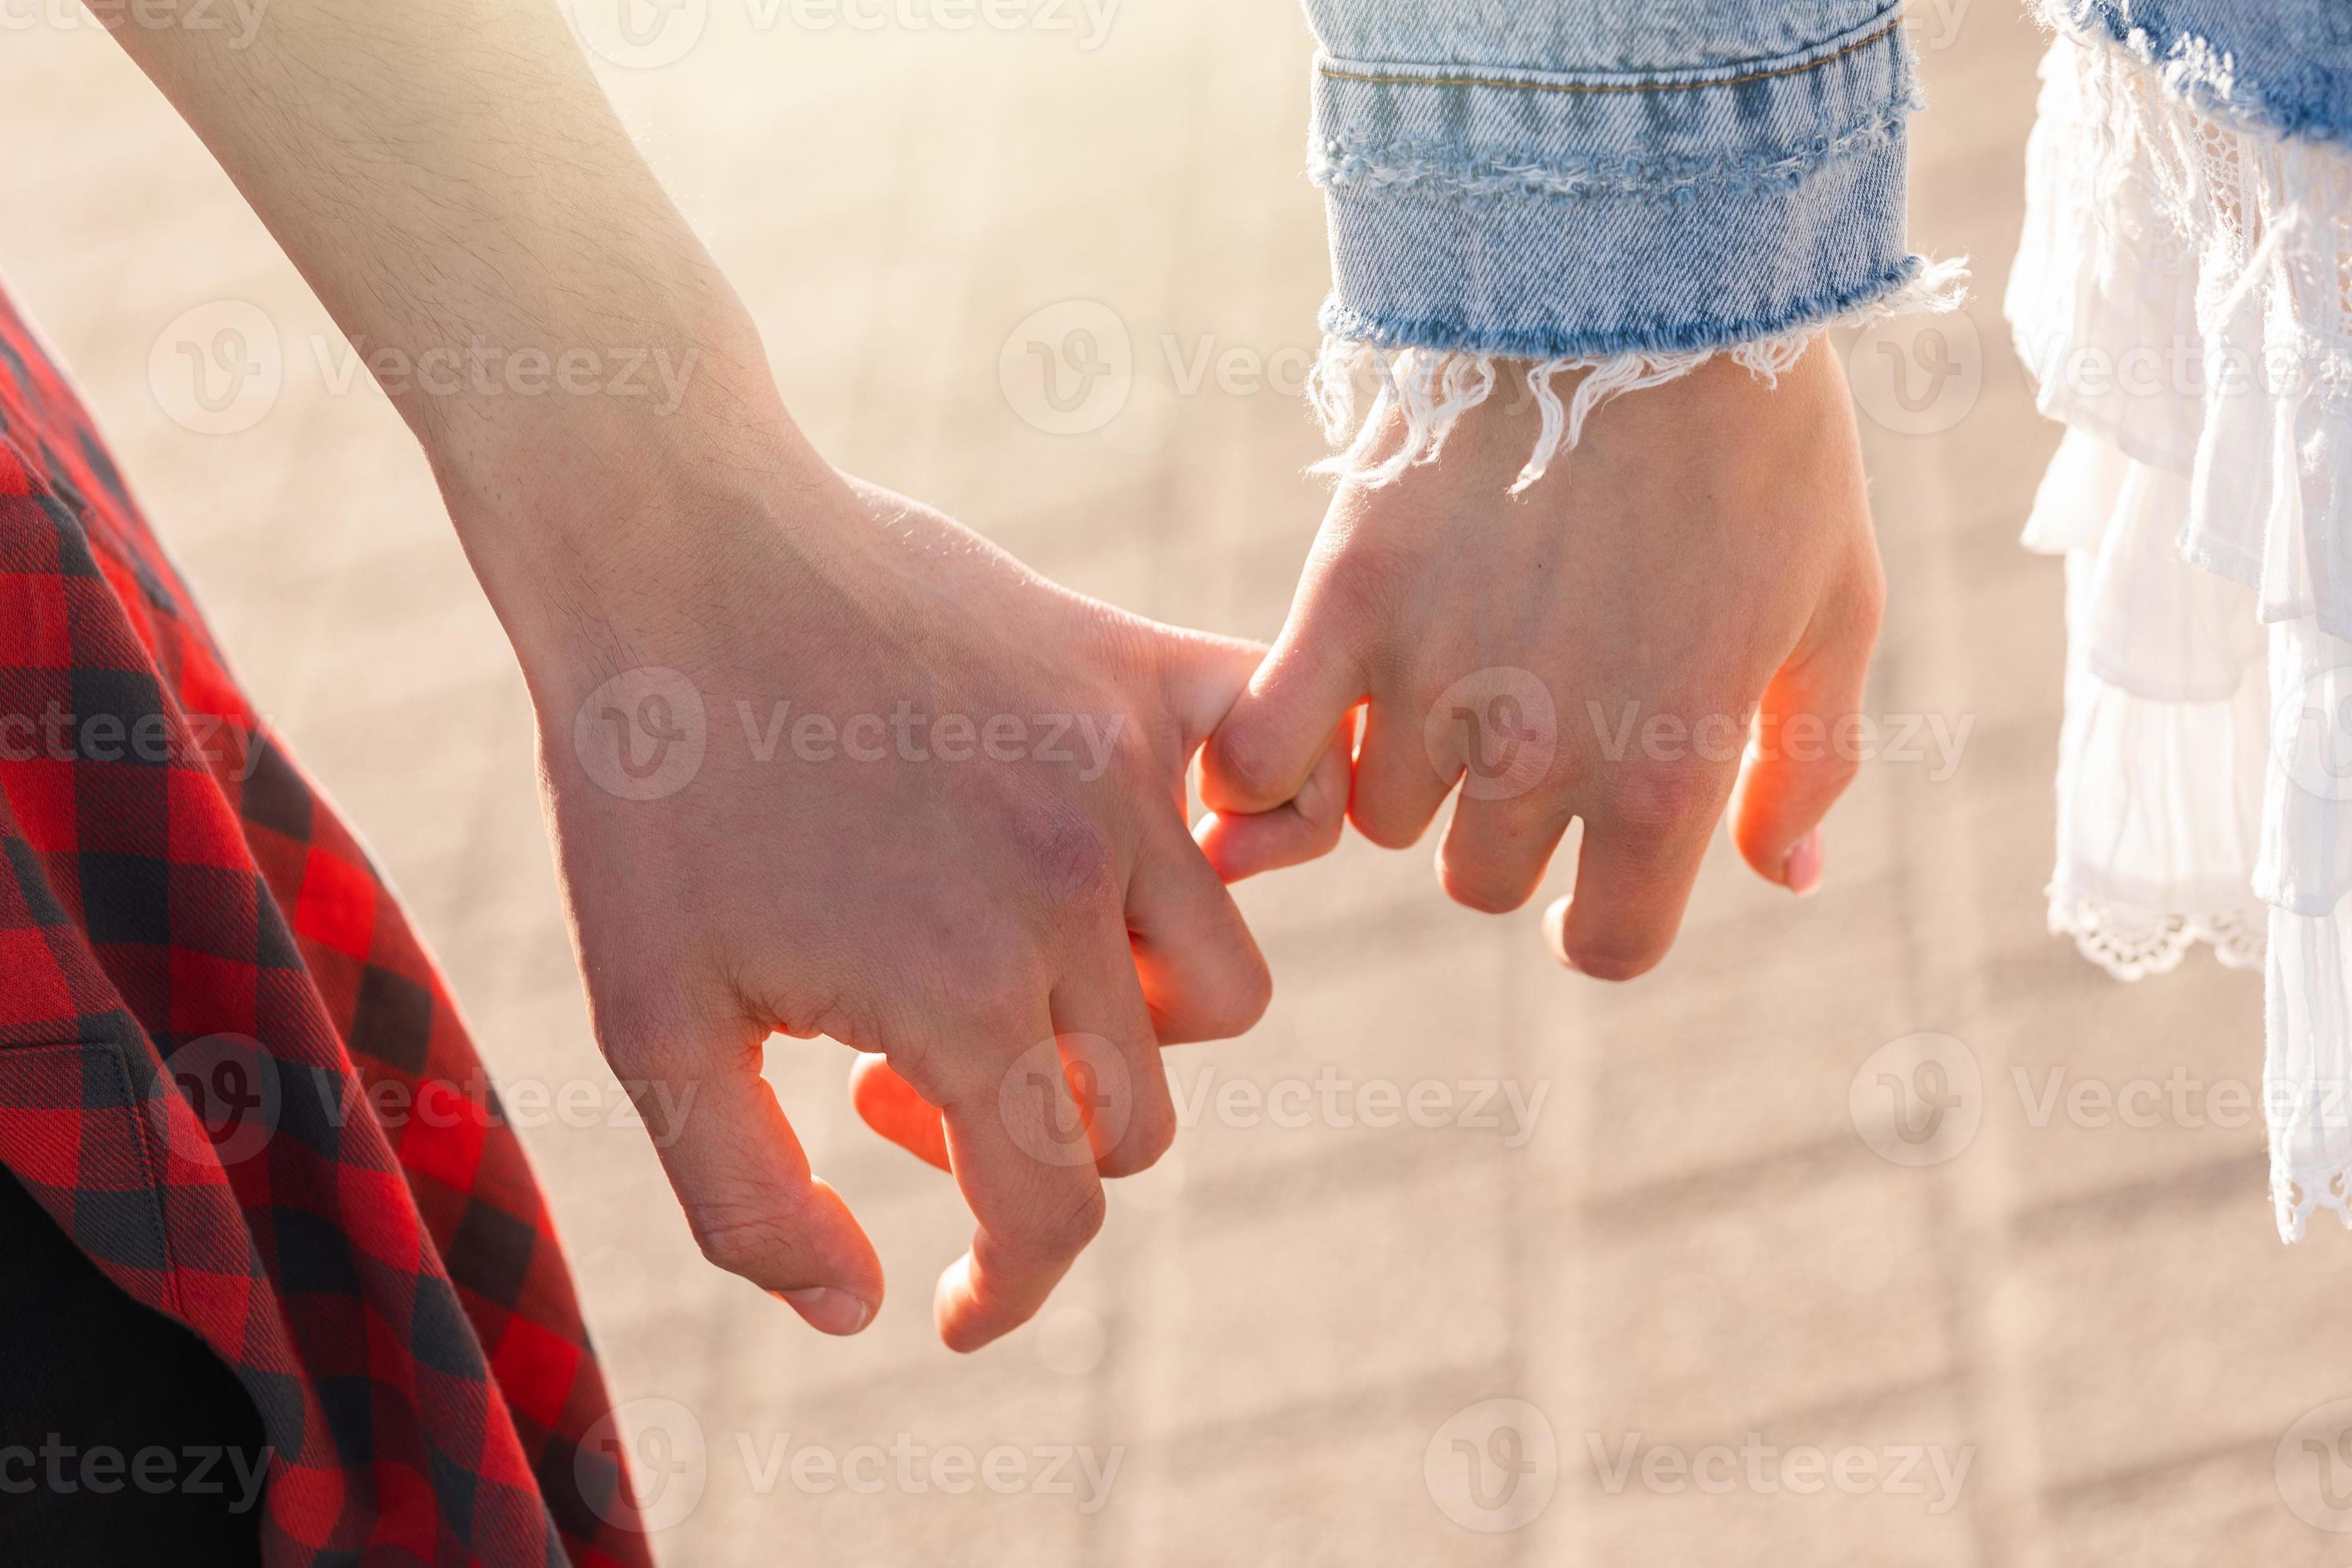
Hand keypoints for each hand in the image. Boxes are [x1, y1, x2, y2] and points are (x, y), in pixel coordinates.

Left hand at [519, 462, 1345, 1349]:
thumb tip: (866, 1313)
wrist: (674, 555)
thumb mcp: (648, 1024)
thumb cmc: (649, 793)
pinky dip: (1273, 836)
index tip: (959, 1304)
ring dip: (1130, 1029)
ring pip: (1222, 987)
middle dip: (1023, 1144)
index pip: (1058, 1210)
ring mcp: (1123, 783)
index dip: (1010, 1284)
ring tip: (1005, 976)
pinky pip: (1283, 779)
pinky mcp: (1137, 684)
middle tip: (884, 1075)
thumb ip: (750, 1204)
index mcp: (962, 997)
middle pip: (1137, 1112)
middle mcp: (1074, 898)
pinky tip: (1188, 851)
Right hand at [1200, 342, 1881, 977]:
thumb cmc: (1763, 442)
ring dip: (1403, 769)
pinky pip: (1260, 750)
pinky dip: (1259, 761)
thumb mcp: (1835, 607)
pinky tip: (1292, 720)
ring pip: (1376, 815)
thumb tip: (1785, 881)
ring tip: (1435, 669)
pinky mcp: (1346, 605)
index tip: (1580, 892)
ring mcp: (1432, 684)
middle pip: (1477, 878)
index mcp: (1665, 772)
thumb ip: (1805, 764)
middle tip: (1518, 726)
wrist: (1647, 274)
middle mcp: (1541, 753)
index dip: (1596, 925)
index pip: (1607, 942)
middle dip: (1502, 824)